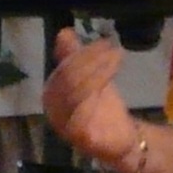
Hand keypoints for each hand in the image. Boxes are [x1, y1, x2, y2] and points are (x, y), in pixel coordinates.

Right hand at [41, 29, 140, 167]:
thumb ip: (75, 57)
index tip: (105, 42)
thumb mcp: (91, 77)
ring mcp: (63, 123)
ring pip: (76, 91)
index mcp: (52, 93)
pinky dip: (96, 92)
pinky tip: (111, 81)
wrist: (120, 139)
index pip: (64, 68)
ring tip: (117, 59)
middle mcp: (53, 108)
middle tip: (113, 49)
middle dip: (92, 60)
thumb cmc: (103, 108)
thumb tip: (63, 33)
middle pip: (68, 77)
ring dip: (98, 71)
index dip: (83, 53)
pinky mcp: (77, 135)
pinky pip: (82, 111)